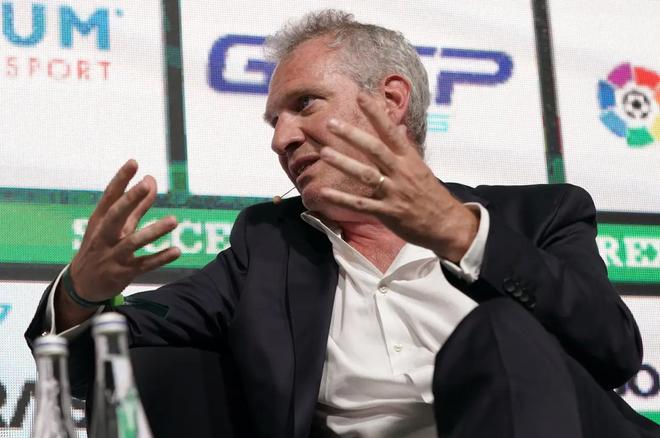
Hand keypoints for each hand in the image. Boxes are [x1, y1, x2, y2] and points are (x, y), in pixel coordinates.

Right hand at [68, 160, 180, 301]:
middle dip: (130, 200)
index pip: (110, 197)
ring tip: (174, 220)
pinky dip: (160, 258)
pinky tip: (177, 251)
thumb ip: (136, 204)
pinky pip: (144, 264)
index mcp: (100, 221)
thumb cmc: (102, 246)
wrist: (82, 285)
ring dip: (154, 231)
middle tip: (146, 184)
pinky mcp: (123, 272)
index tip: (134, 162)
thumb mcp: (116, 226)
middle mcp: (104, 236)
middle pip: (116, 215)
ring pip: (133, 242)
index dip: (121, 179)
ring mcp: (113, 255)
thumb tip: (151, 179)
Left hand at [319, 93, 478, 261]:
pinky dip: (342, 199)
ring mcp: (394, 192)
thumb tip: (400, 128)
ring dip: (344, 163)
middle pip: (375, 149)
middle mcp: (401, 172)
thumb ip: (406, 148)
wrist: (446, 224)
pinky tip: (324, 193)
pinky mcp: (387, 212)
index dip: (376, 113)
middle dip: (352, 135)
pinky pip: (361, 204)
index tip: (361, 96)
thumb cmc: (431, 195)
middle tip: (331, 123)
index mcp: (409, 159)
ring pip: (366, 175)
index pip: (390, 131)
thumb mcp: (420, 168)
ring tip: (325, 153)